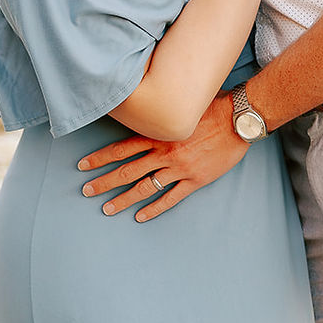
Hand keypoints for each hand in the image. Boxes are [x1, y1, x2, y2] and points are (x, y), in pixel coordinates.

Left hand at [77, 94, 248, 221]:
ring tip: (107, 208)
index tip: (83, 166)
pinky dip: (154, 209)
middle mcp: (165, 152)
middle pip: (127, 171)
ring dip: (123, 199)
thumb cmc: (213, 107)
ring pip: (145, 187)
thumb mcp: (181, 106)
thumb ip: (162, 114)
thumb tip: (145, 108)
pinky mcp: (195, 180)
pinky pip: (170, 198)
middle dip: (104, 182)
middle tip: (86, 191)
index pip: (122, 148)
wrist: (239, 120)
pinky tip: (140, 216)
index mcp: (159, 134)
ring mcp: (179, 168)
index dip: (101, 158)